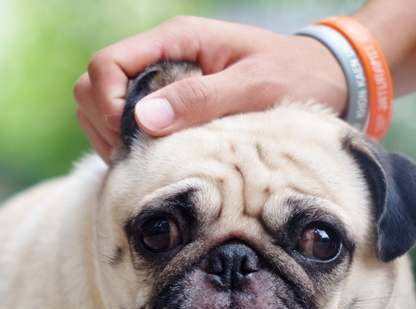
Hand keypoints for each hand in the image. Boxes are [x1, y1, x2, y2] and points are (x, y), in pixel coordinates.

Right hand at [74, 16, 347, 161]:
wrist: (323, 77)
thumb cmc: (295, 76)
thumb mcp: (253, 86)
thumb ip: (200, 99)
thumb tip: (142, 119)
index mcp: (176, 40)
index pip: (106, 64)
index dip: (107, 103)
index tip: (133, 135)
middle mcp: (160, 57)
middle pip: (92, 86)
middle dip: (103, 123)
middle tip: (140, 154)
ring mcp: (160, 82)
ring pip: (100, 108)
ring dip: (111, 138)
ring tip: (148, 160)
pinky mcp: (167, 105)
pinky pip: (122, 125)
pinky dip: (126, 146)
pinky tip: (156, 160)